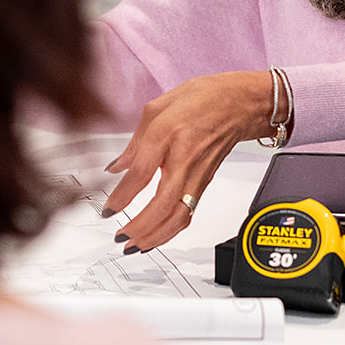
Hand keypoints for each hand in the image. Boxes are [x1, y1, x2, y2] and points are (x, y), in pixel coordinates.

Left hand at [101, 70, 275, 250]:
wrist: (238, 103)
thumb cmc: (200, 99)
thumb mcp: (157, 108)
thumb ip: (134, 142)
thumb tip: (116, 167)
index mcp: (167, 134)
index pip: (141, 173)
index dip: (122, 196)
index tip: (107, 210)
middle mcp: (184, 158)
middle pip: (163, 204)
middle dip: (140, 227)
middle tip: (119, 236)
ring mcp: (197, 174)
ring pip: (180, 216)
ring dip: (157, 237)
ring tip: (135, 246)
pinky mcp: (205, 183)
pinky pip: (189, 213)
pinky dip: (171, 231)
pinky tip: (156, 236)